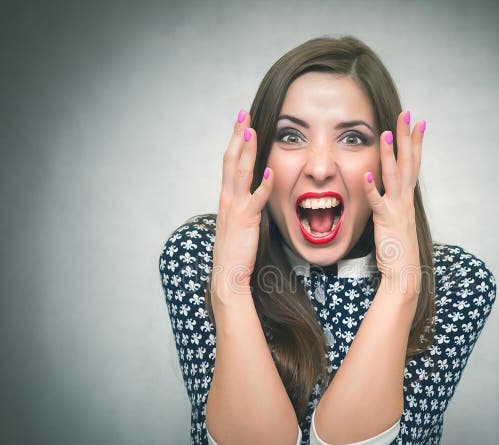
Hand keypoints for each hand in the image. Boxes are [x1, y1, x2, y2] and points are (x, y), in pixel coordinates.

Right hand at [211, 109, 273, 294]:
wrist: (227, 276)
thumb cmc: (236, 253)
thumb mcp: (238, 224)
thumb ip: (244, 208)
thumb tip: (254, 197)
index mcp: (226, 198)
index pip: (229, 163)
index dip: (235, 142)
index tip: (242, 124)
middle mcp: (227, 198)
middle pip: (231, 159)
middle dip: (238, 135)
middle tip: (243, 114)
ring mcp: (235, 208)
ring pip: (240, 172)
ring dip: (247, 150)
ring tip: (251, 130)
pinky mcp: (246, 220)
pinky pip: (257, 198)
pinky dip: (265, 184)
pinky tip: (272, 171)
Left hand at [363, 110, 425, 295]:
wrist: (404, 274)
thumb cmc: (398, 252)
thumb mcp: (396, 223)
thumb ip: (391, 205)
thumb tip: (384, 192)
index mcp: (407, 200)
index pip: (413, 165)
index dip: (415, 143)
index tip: (418, 123)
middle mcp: (405, 200)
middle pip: (408, 163)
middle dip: (408, 137)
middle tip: (409, 114)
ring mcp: (396, 210)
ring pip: (394, 176)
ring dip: (389, 155)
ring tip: (386, 134)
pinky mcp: (385, 221)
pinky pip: (377, 202)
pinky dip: (372, 187)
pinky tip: (366, 173)